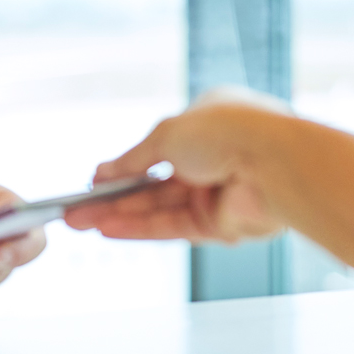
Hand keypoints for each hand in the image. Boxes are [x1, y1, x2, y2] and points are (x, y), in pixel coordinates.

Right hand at [64, 87, 290, 243]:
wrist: (277, 164)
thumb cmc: (228, 132)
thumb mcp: (165, 135)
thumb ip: (132, 159)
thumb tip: (103, 171)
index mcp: (208, 122)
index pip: (159, 147)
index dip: (125, 165)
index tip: (95, 179)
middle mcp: (214, 158)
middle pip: (152, 183)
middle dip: (112, 197)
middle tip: (75, 210)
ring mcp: (217, 193)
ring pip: (157, 208)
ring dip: (118, 215)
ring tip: (79, 223)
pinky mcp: (221, 225)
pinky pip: (172, 227)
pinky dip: (139, 229)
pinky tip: (107, 230)